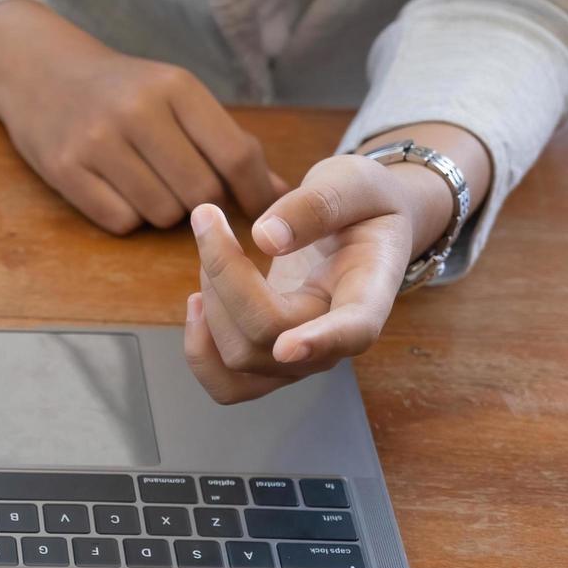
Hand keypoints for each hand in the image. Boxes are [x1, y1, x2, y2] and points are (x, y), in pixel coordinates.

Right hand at [0, 0, 285, 233]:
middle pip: (201, 192)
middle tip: (185, 188)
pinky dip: (126, 215)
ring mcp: (96, 141)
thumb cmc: (120, 88)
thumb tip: (280, 192)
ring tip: (144, 181)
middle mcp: (136, 111)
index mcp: (174, 87)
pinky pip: (121, 221)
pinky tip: (114, 188)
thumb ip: (226, 140)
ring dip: (162, 210)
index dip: (256, 192)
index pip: (235, 155)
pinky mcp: (64, 169)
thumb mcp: (174, 94)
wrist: (39, 69)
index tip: (262, 209)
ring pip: (162, 213)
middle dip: (202, 202)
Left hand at [182, 150, 459, 402]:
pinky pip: (227, 384)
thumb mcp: (351, 184)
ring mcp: (303, 359)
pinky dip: (200, 347)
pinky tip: (199, 301)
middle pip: (269, 338)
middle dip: (224, 277)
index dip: (322, 341)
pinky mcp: (271, 363)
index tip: (287, 345)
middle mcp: (337, 339)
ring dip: (209, 303)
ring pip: (240, 359)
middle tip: (209, 218)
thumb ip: (317, 206)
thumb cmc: (363, 204)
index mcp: (369, 291)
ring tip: (211, 251)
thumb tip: (265, 238)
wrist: (362, 229)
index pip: (354, 330)